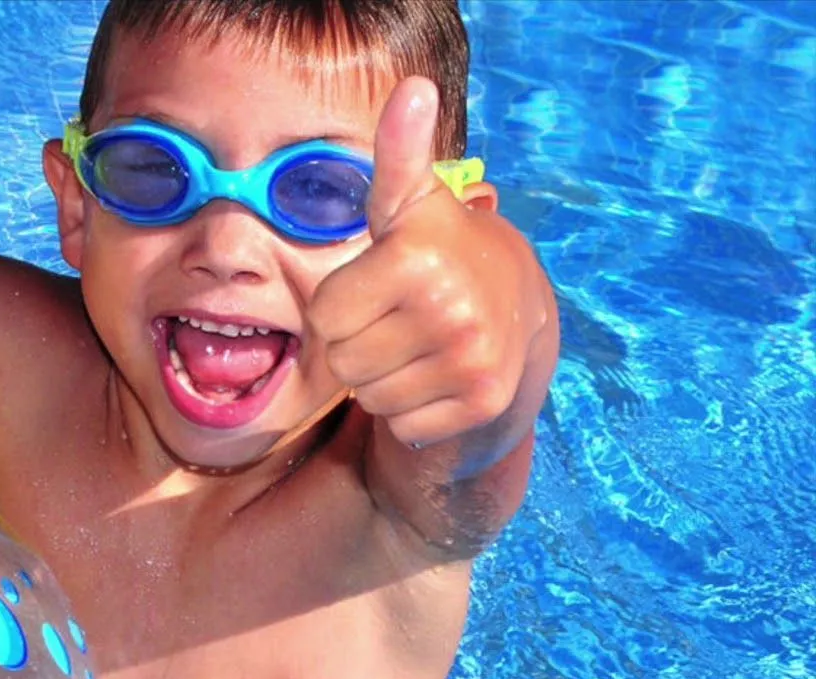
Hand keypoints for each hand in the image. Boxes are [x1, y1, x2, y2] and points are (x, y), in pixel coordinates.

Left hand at [308, 76, 546, 447]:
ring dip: (383, 378)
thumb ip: (398, 156)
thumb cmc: (439, 252)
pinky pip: (404, 424)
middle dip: (358, 344)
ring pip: (371, 396)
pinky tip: (435, 375)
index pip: (324, 317)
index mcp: (417, 262)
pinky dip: (411, 409)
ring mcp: (471, 363)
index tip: (376, 288)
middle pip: (343, 362)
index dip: (341, 304)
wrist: (519, 308)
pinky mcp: (481, 403)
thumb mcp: (412, 203)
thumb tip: (413, 89)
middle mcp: (450, 313)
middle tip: (394, 320)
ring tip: (414, 346)